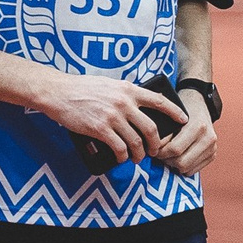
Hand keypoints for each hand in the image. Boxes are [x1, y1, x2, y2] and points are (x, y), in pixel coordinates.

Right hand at [39, 73, 182, 166]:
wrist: (59, 92)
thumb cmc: (81, 88)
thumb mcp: (109, 84)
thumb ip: (125, 94)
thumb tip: (138, 107)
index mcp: (128, 89)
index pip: (159, 100)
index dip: (175, 112)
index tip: (183, 120)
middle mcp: (124, 102)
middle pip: (151, 128)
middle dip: (156, 144)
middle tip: (155, 151)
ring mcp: (113, 116)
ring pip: (136, 142)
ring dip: (139, 154)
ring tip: (137, 158)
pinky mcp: (101, 129)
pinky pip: (119, 148)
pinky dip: (122, 156)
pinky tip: (120, 158)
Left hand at [157, 88, 217, 176]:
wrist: (198, 103)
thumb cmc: (180, 108)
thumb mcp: (171, 114)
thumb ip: (163, 131)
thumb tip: (153, 149)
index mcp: (198, 126)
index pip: (175, 149)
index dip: (160, 152)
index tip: (154, 148)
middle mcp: (208, 137)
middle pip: (181, 162)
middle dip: (167, 160)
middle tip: (159, 153)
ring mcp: (212, 147)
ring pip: (187, 169)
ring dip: (174, 164)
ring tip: (168, 155)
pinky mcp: (213, 154)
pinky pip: (193, 170)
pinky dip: (182, 167)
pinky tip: (178, 157)